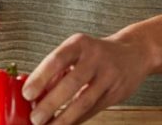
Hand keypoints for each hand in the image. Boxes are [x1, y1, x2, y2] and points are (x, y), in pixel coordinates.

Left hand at [22, 33, 152, 124]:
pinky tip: (65, 124)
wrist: (134, 53)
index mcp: (79, 44)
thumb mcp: (76, 52)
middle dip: (51, 103)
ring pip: (84, 101)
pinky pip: (93, 110)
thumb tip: (34, 94)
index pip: (57, 60)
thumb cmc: (97, 54)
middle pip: (72, 83)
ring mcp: (108, 76)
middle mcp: (95, 58)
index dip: (40, 78)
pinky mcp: (116, 93)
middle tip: (35, 117)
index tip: (27, 94)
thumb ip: (56, 71)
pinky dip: (76, 120)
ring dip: (64, 118)